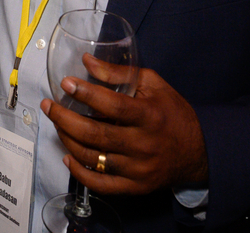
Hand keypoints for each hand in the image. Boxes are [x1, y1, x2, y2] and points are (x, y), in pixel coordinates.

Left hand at [40, 66, 208, 194]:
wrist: (199, 152)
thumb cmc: (173, 113)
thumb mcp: (154, 85)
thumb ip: (120, 74)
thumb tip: (88, 61)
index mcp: (150, 116)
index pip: (113, 106)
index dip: (87, 94)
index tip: (67, 83)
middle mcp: (144, 145)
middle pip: (96, 134)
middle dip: (65, 118)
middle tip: (50, 106)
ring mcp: (139, 169)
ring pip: (93, 158)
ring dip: (68, 140)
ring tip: (57, 125)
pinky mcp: (135, 187)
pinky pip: (100, 184)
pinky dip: (79, 172)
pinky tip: (68, 156)